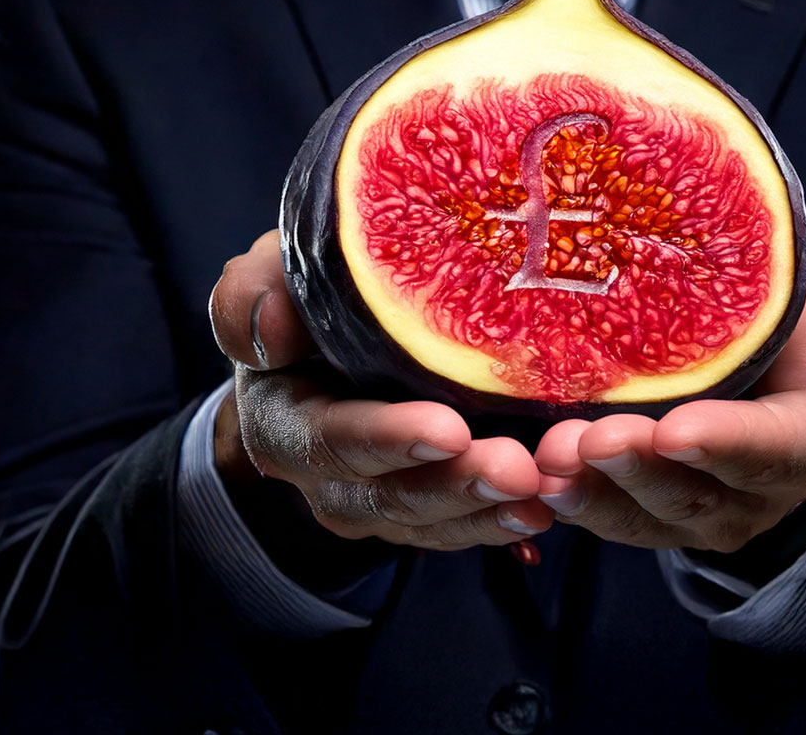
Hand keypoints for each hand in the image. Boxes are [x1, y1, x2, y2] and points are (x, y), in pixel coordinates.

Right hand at [208, 230, 554, 550]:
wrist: (319, 340)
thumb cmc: (301, 295)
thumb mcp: (271, 276)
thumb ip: (255, 292)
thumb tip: (267, 328)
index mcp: (283, 422)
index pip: (333, 439)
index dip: (389, 439)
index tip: (450, 428)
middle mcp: (324, 478)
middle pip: (391, 495)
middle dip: (457, 486)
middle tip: (519, 471)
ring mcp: (375, 500)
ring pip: (432, 523)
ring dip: (489, 513)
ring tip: (545, 495)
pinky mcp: (421, 508)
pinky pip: (459, 528)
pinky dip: (502, 523)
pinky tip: (551, 511)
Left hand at [532, 236, 805, 552]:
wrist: (775, 341)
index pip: (777, 449)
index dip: (729, 444)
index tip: (676, 428)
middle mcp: (765, 491)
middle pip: (700, 492)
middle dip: (640, 470)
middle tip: (588, 440)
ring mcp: (709, 509)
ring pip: (649, 516)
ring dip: (597, 492)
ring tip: (551, 459)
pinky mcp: (659, 512)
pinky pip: (617, 519)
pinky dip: (578, 503)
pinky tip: (538, 479)